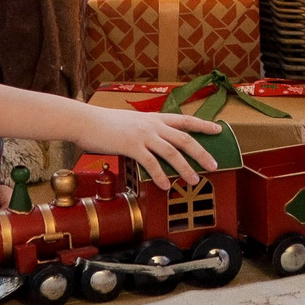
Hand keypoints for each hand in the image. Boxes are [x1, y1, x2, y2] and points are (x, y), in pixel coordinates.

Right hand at [70, 105, 220, 189]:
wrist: (85, 121)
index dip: (203, 125)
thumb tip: (151, 146)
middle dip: (202, 152)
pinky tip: (166, 185)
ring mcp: (143, 134)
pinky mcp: (131, 146)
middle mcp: (152, 125)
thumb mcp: (130, 122)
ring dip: (185, 167)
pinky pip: (150, 163)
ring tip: (194, 180)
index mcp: (153, 118)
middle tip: (214, 164)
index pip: (184, 120)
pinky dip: (160, 175)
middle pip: (184, 138)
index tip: (218, 129)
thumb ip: (144, 132)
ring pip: (172, 152)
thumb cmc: (104, 124)